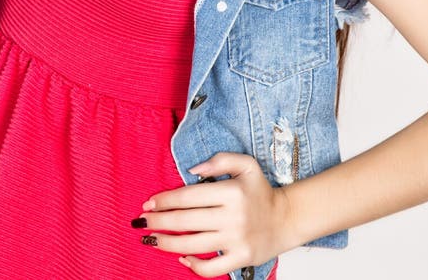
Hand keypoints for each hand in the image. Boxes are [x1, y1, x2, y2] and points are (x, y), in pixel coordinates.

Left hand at [133, 151, 295, 276]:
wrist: (286, 218)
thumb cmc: (261, 191)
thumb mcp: (246, 164)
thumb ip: (219, 160)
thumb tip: (192, 170)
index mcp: (231, 191)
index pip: (189, 196)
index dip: (165, 200)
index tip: (149, 202)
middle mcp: (232, 216)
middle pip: (185, 221)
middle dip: (158, 221)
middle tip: (141, 221)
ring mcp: (236, 240)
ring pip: (193, 245)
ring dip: (167, 243)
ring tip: (151, 239)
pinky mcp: (240, 258)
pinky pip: (211, 267)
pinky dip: (193, 266)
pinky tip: (181, 258)